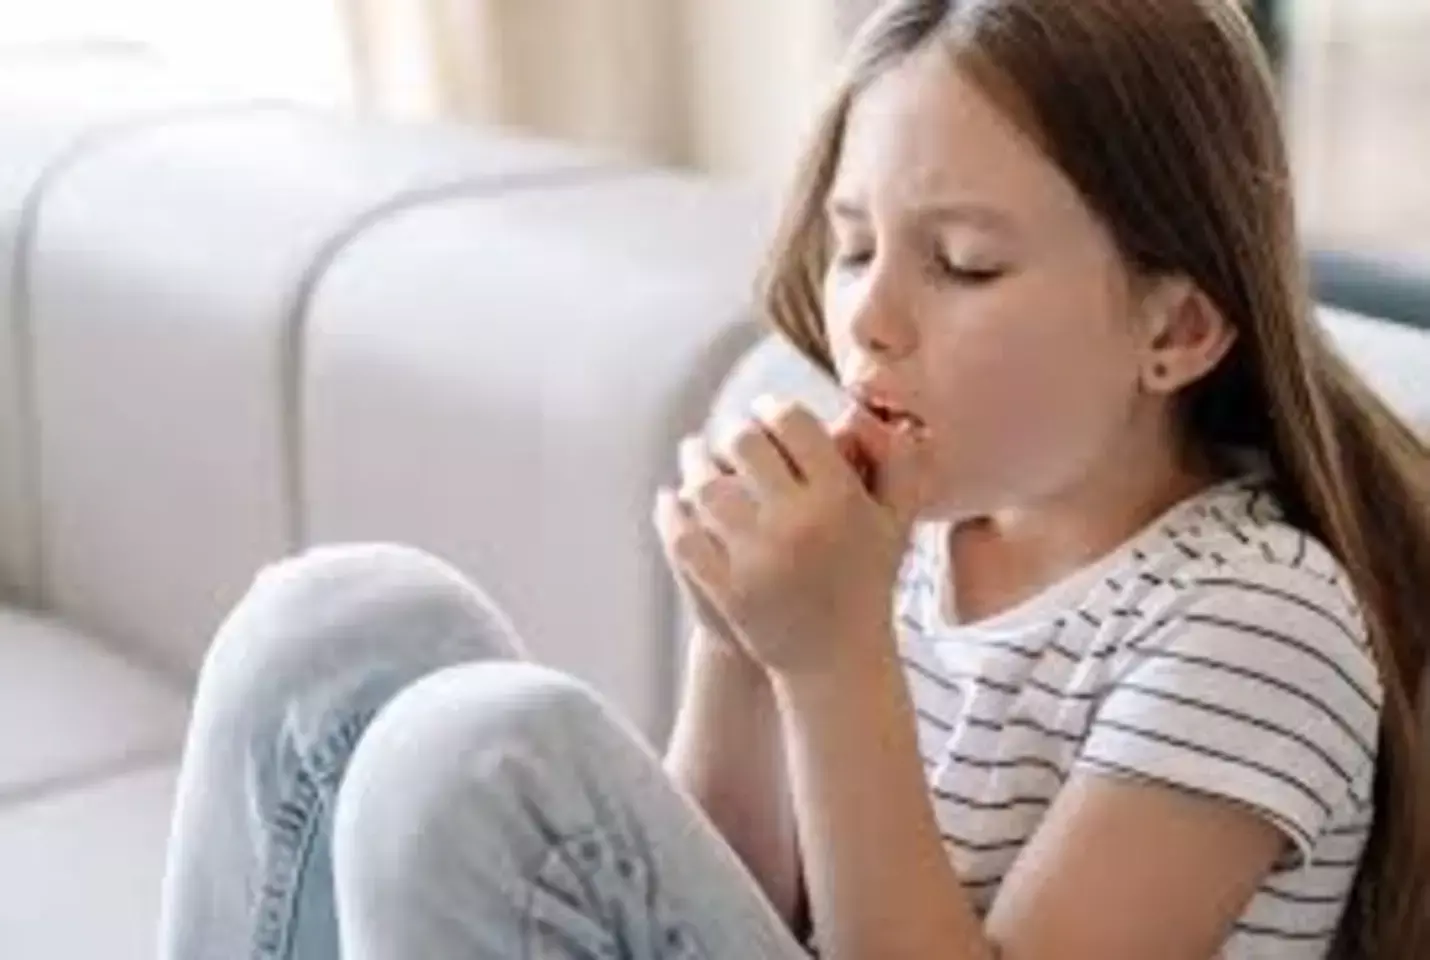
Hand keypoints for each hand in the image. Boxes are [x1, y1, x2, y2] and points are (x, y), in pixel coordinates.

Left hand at [653, 395, 924, 680]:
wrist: (837, 661)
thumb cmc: (866, 582)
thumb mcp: (895, 524)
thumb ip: (895, 463)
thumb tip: (864, 408)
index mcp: (839, 499)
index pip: (792, 424)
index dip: (771, 407)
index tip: (762, 410)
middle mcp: (797, 523)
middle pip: (744, 445)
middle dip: (732, 433)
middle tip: (728, 436)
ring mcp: (756, 558)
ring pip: (705, 487)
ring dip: (693, 463)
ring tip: (693, 454)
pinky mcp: (727, 589)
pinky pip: (683, 535)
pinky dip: (670, 513)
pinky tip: (671, 499)